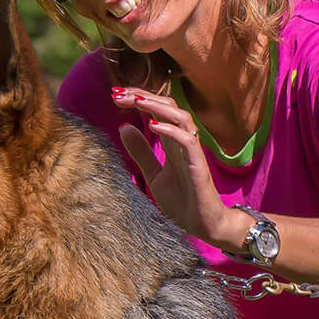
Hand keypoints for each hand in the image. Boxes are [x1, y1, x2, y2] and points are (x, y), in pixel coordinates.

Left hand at [112, 88, 236, 249]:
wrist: (203, 225)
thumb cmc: (182, 201)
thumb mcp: (154, 175)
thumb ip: (141, 152)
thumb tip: (123, 127)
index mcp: (173, 142)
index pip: (157, 110)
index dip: (138, 98)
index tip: (115, 95)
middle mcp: (184, 141)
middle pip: (169, 106)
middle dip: (144, 96)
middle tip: (118, 94)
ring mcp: (192, 151)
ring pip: (181, 117)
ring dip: (158, 106)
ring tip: (136, 101)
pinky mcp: (199, 165)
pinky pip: (188, 140)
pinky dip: (171, 130)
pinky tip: (152, 126)